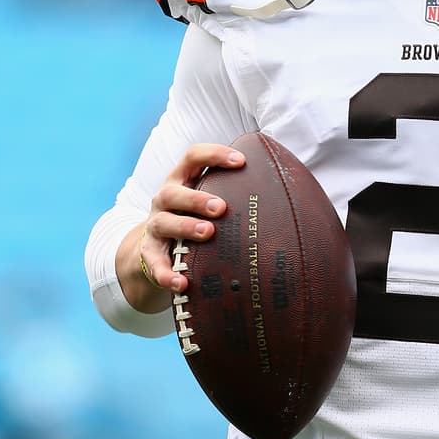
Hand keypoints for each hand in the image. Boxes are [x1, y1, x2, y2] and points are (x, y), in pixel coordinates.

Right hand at [120, 143, 243, 311]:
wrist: (154, 247)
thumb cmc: (194, 216)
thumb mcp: (207, 199)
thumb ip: (234, 191)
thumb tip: (289, 191)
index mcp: (182, 179)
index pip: (193, 156)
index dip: (215, 154)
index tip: (241, 161)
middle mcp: (164, 199)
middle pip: (173, 192)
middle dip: (197, 199)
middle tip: (222, 207)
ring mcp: (155, 226)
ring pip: (163, 223)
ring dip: (185, 227)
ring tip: (208, 233)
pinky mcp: (149, 254)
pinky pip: (155, 264)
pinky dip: (167, 274)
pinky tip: (182, 283)